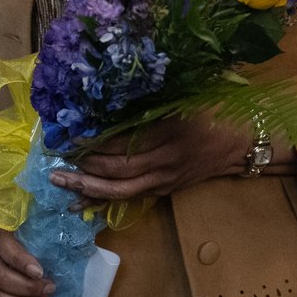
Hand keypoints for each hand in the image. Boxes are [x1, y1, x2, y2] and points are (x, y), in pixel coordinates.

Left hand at [49, 116, 266, 202]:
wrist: (241, 143)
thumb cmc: (213, 111)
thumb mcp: (184, 97)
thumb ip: (150, 101)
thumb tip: (109, 97)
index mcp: (169, 133)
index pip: (124, 143)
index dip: (94, 143)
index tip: (68, 138)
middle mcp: (165, 161)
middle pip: (118, 172)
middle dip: (84, 170)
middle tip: (55, 168)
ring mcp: (165, 180)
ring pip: (122, 190)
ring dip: (89, 189)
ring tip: (61, 185)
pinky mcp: (165, 190)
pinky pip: (131, 196)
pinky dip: (105, 198)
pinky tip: (83, 199)